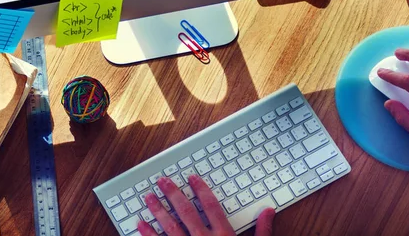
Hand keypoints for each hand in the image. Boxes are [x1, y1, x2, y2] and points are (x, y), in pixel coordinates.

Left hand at [137, 175, 274, 235]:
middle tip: (162, 181)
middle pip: (185, 211)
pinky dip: (148, 234)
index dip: (201, 189)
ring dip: (157, 210)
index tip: (192, 178)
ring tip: (148, 197)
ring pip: (169, 227)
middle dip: (172, 194)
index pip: (210, 205)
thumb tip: (268, 211)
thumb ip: (262, 231)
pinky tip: (140, 224)